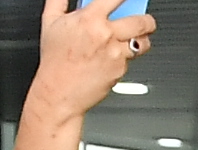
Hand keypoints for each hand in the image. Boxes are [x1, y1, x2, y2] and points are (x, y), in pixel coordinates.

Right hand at [25, 0, 153, 122]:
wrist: (59, 93)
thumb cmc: (54, 59)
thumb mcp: (50, 22)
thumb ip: (59, 1)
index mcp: (90, 19)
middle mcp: (106, 35)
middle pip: (141, 22)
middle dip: (147, 20)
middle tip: (145, 21)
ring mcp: (115, 54)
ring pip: (142, 43)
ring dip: (143, 39)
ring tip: (137, 38)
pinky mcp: (120, 70)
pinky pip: (130, 59)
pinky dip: (125, 57)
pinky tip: (114, 57)